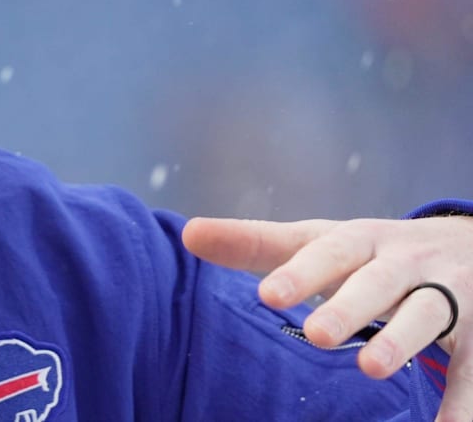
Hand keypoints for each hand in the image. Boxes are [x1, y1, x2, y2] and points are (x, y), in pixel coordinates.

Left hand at [183, 215, 470, 421]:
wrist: (468, 244)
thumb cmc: (372, 252)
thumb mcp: (320, 241)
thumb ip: (258, 243)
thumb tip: (189, 233)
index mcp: (362, 241)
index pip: (328, 250)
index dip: (299, 270)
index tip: (266, 295)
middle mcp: (405, 263)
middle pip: (379, 281)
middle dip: (350, 304)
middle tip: (316, 334)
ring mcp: (448, 294)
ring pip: (429, 314)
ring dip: (402, 340)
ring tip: (371, 368)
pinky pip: (472, 368)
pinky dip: (463, 400)